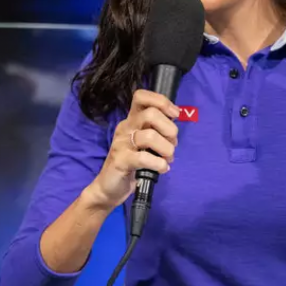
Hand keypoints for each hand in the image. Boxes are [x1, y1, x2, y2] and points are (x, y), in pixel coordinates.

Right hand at [85, 89, 179, 210]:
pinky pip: (144, 158)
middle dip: (169, 129)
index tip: (174, 115)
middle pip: (151, 114)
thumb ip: (157, 130)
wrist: (109, 187)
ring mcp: (121, 144)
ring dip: (167, 149)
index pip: (141, 97)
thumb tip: (175, 121)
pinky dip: (159, 164)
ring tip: (168, 159)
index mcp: (132, 120)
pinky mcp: (120, 161)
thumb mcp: (145, 143)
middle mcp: (125, 128)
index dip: (161, 101)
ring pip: (150, 136)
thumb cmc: (132, 164)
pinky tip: (162, 169)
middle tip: (172, 144)